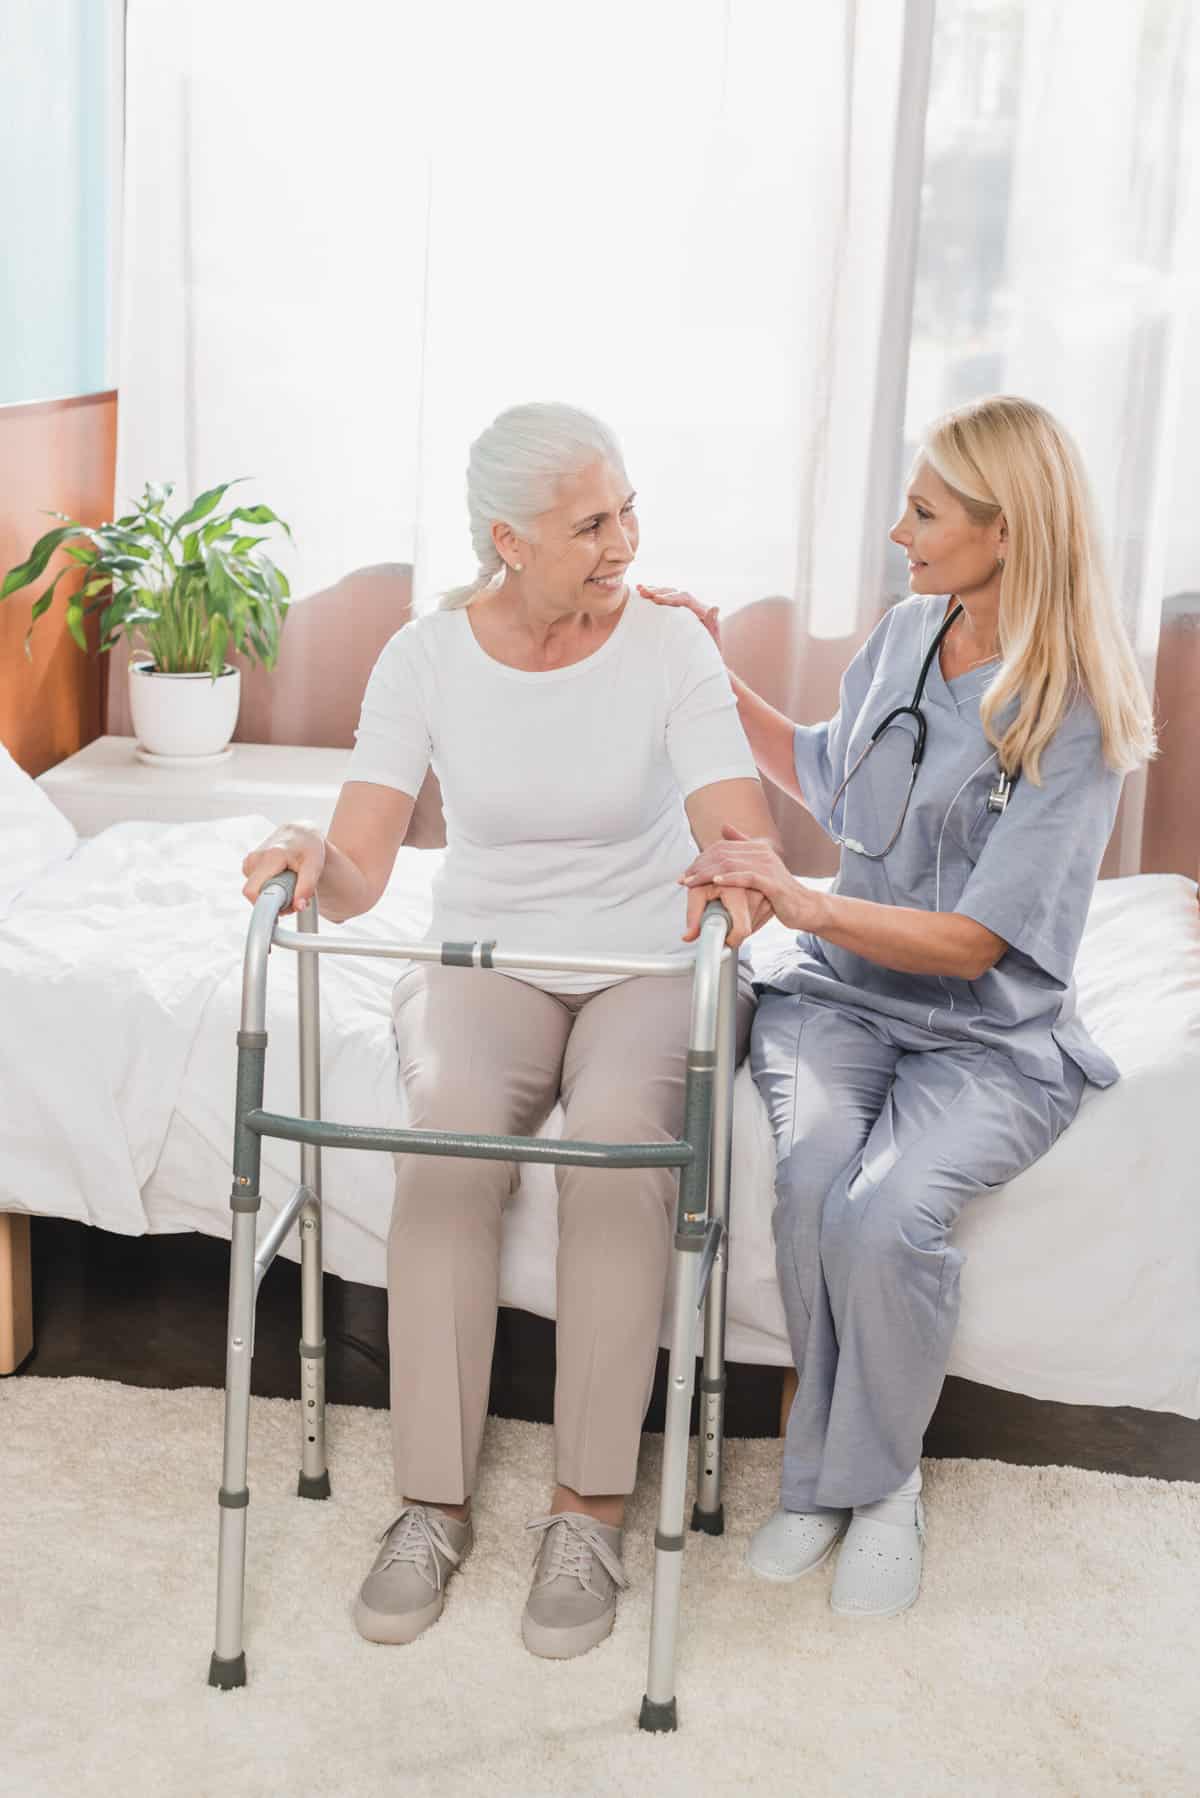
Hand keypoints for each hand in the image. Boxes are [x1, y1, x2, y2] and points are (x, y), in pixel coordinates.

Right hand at [241, 824, 325, 914]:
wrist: (301, 832)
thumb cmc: (309, 847)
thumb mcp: (314, 866)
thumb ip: (306, 887)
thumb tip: (298, 906)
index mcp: (270, 857)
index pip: (253, 891)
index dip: (267, 906)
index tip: (285, 908)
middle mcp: (255, 857)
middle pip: (254, 894)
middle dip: (273, 902)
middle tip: (292, 896)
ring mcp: (250, 860)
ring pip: (255, 891)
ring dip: (272, 895)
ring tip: (289, 885)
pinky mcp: (249, 863)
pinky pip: (254, 885)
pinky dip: (267, 888)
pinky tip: (280, 879)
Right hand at [637, 584, 722, 655]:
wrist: (707, 662)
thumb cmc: (709, 654)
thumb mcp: (712, 641)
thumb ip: (712, 624)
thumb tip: (715, 607)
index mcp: (702, 610)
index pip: (685, 599)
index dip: (670, 598)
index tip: (656, 600)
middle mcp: (694, 606)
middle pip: (675, 593)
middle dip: (658, 591)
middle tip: (642, 591)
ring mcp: (685, 609)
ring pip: (669, 594)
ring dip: (654, 591)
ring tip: (639, 589)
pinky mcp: (678, 614)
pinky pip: (666, 602)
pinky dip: (654, 598)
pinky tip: (641, 595)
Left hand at [681, 826, 818, 933]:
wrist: (804, 906)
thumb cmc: (778, 889)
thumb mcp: (760, 865)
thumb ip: (742, 846)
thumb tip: (723, 826)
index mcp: (757, 848)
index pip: (721, 847)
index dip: (700, 859)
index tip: (686, 873)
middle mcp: (762, 853)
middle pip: (722, 854)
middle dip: (699, 866)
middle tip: (684, 879)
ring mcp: (768, 867)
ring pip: (731, 864)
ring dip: (707, 873)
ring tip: (691, 882)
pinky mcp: (773, 883)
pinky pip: (748, 877)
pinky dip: (730, 878)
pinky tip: (715, 881)